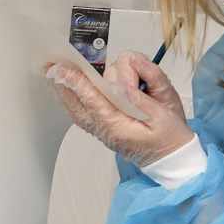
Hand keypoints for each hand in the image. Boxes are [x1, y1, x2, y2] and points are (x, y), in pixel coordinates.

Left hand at [46, 51, 193, 166]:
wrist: (171, 158)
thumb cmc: (171, 135)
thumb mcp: (165, 113)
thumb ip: (143, 96)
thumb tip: (125, 81)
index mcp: (119, 127)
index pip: (93, 101)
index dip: (77, 83)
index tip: (63, 69)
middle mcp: (105, 130)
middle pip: (79, 103)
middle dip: (67, 84)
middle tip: (52, 66)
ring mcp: (101, 131)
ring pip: (77, 109)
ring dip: (68, 90)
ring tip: (57, 72)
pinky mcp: (102, 129)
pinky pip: (80, 114)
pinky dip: (71, 100)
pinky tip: (66, 87)